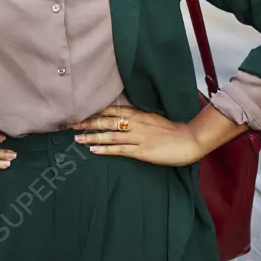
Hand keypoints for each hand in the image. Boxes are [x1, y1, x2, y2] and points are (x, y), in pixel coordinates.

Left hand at [72, 106, 214, 166]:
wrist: (190, 139)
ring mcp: (138, 137)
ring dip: (92, 136)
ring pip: (110, 135)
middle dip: (88, 122)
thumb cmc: (174, 130)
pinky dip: (105, 149)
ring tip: (77, 138)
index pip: (113, 110)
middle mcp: (136, 123)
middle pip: (107, 121)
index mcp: (139, 114)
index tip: (81, 111)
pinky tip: (93, 149)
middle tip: (71, 124)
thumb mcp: (155, 119)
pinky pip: (120, 150)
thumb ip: (139, 118)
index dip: (96, 111)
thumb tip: (124, 119)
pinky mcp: (142, 151)